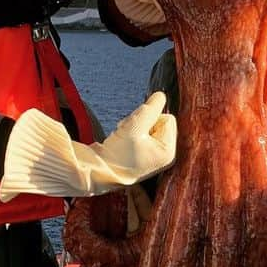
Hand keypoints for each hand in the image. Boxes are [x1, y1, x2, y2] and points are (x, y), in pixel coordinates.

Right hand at [0, 92, 176, 201]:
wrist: (97, 172)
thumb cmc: (117, 155)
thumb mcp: (135, 127)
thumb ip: (150, 108)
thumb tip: (160, 95)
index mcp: (168, 152)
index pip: (168, 118)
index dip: (151, 118)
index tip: (137, 131)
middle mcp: (163, 155)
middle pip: (158, 120)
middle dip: (142, 122)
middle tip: (129, 134)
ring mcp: (152, 155)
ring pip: (147, 124)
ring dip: (133, 127)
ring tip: (124, 139)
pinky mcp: (142, 153)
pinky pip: (139, 131)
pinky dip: (129, 133)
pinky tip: (121, 142)